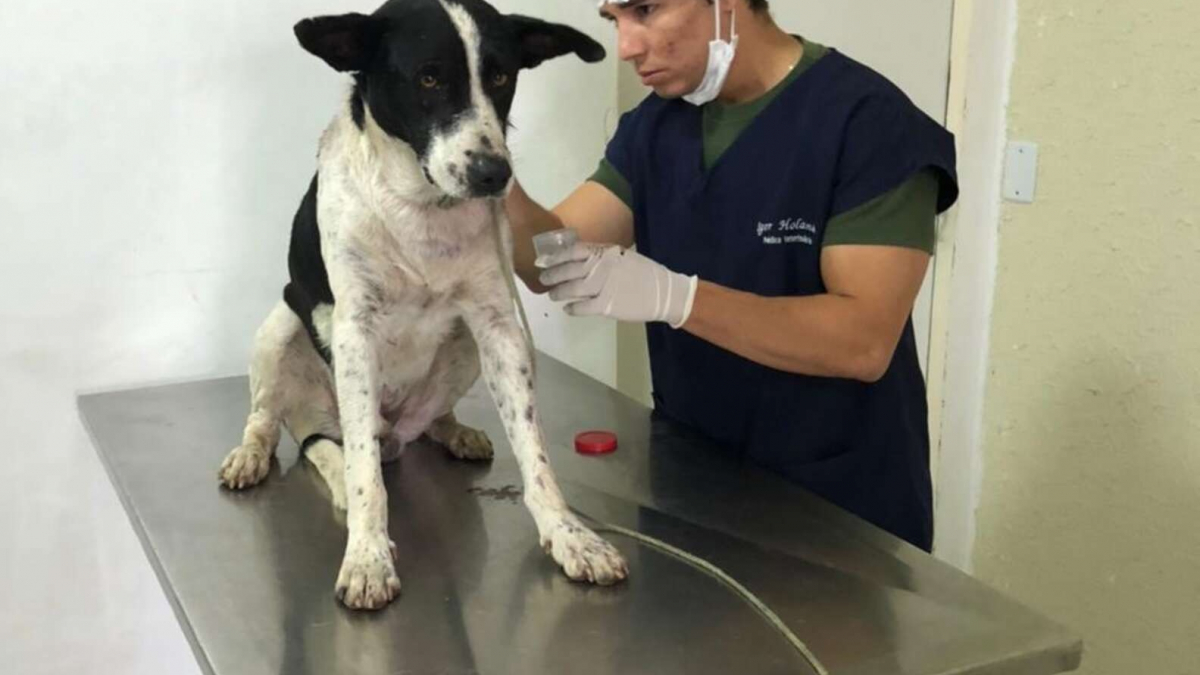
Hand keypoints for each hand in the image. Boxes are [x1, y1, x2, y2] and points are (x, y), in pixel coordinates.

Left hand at [536, 243, 697, 327]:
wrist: (665, 293)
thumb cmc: (644, 273)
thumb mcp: (623, 256)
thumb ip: (602, 256)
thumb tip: (578, 259)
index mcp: (606, 252)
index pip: (574, 251)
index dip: (556, 256)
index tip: (543, 261)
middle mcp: (603, 266)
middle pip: (569, 270)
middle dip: (552, 275)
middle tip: (543, 279)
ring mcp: (604, 286)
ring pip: (572, 289)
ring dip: (559, 292)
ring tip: (553, 295)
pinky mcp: (607, 305)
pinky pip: (582, 307)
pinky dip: (572, 309)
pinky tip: (568, 309)